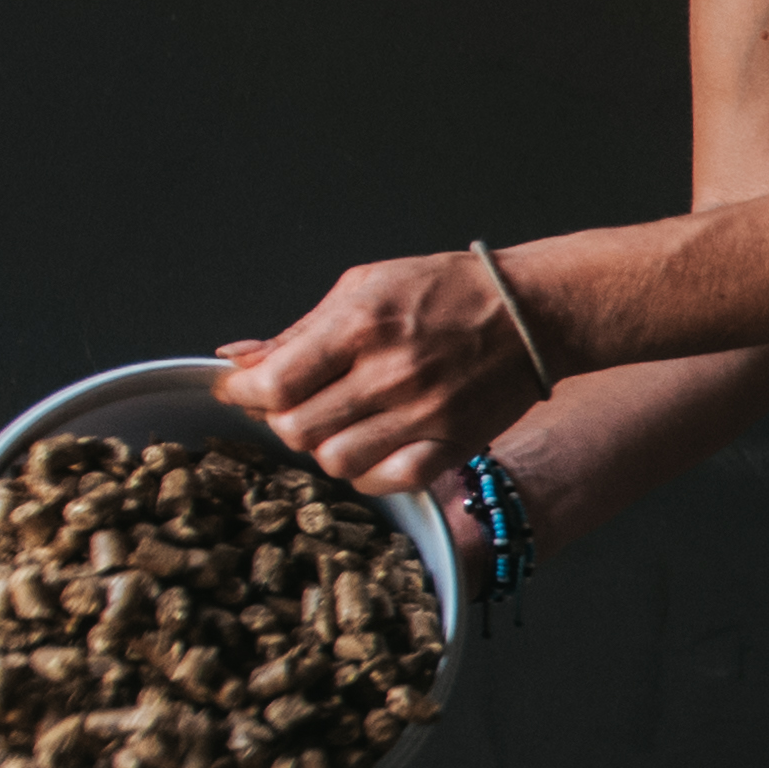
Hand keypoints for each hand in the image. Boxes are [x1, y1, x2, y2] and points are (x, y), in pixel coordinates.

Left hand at [217, 249, 541, 493]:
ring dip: (322, 446)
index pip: (274, 383)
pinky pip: (386, 481)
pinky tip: (369, 447)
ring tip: (335, 423)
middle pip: (297, 429)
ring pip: (335, 461)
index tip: (240, 391)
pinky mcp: (451, 444)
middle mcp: (390, 374)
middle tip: (291, 404)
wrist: (531, 312)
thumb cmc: (447, 291)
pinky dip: (365, 472)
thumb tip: (237, 359)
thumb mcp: (364, 286)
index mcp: (361, 325)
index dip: (242, 394)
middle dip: (280, 419)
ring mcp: (423, 415)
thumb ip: (299, 330)